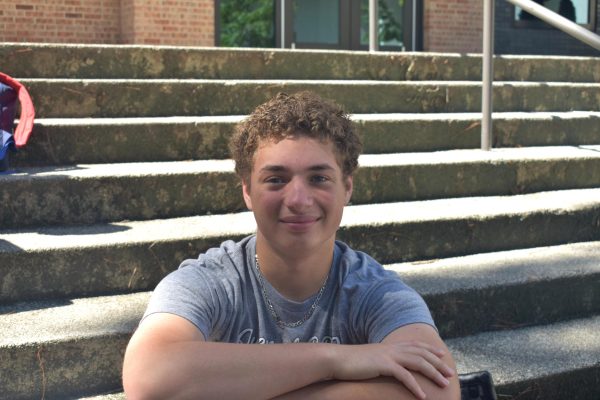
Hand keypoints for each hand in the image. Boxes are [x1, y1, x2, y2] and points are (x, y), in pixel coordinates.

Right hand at [329, 341, 453, 398]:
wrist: (338, 359)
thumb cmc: (352, 362)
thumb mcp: (371, 358)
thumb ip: (383, 360)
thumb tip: (390, 366)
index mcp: (390, 346)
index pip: (416, 345)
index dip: (430, 350)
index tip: (442, 355)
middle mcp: (392, 348)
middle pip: (422, 354)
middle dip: (438, 363)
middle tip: (450, 373)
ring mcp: (389, 355)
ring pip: (418, 363)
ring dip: (433, 374)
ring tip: (444, 384)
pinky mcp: (384, 365)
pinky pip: (404, 376)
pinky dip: (415, 386)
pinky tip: (422, 396)